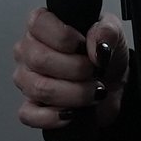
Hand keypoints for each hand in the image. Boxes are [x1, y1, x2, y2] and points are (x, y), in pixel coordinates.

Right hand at [10, 7, 127, 129]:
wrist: (113, 85)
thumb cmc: (104, 56)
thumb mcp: (113, 35)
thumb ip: (107, 32)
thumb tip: (98, 45)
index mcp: (43, 26)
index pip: (38, 24)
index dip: (64, 37)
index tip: (83, 46)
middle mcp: (29, 50)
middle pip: (40, 60)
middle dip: (76, 69)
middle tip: (93, 72)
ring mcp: (26, 80)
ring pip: (38, 88)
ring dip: (73, 94)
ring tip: (91, 92)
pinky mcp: (31, 107)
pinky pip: (29, 114)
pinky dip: (53, 116)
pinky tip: (71, 112)